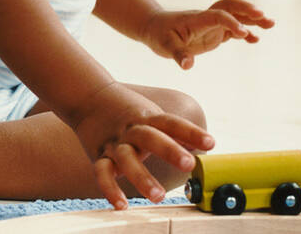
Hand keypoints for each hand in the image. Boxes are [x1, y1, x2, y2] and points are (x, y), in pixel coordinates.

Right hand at [72, 82, 214, 209]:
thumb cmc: (127, 110)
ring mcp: (114, 143)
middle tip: (189, 164)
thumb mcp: (151, 114)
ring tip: (158, 196)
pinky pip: (102, 173)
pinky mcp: (99, 155)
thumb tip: (205, 145)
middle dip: (169, 150)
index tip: (211, 143)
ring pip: (126, 158)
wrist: (89, 96)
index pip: (172, 123)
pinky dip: (110, 189)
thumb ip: (176, 132)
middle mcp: (131, 130)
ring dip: (142, 177)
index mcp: (147, 118)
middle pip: (150, 137)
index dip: (191, 133)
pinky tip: (121, 205)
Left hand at [141, 0, 274, 68]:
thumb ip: (178, 54)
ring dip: (252, 18)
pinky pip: (233, 29)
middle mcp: (207, 19)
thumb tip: (187, 65)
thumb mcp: (164, 46)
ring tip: (271, 24)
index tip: (242, 33)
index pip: (217, 15)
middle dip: (247, 10)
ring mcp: (212, 25)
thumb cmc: (159, 35)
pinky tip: (255, 40)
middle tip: (264, 17)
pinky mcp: (214, 32)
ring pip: (235, 15)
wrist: (154, 27)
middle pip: (230, 6)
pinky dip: (245, 32)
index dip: (230, 22)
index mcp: (197, 20)